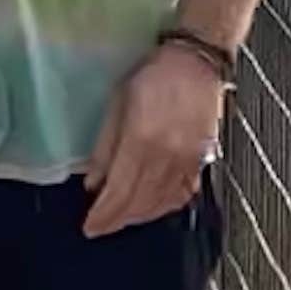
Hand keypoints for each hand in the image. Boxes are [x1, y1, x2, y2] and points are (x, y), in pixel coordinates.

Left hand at [82, 43, 222, 237]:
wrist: (196, 63)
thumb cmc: (154, 76)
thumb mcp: (118, 104)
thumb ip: (105, 147)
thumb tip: (93, 183)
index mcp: (141, 141)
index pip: (118, 193)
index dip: (102, 215)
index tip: (89, 226)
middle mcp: (166, 157)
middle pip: (138, 203)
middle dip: (117, 220)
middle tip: (101, 226)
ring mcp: (187, 162)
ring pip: (160, 204)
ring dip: (138, 216)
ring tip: (122, 218)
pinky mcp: (201, 161)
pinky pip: (181, 195)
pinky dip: (163, 207)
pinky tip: (151, 206)